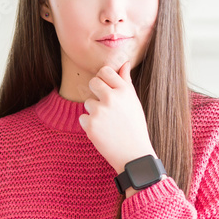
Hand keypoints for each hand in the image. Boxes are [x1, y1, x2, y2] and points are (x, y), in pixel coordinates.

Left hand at [77, 60, 156, 175]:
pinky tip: (103, 132)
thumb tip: (124, 63)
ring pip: (88, 102)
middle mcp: (112, 98)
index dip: (103, 79)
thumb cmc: (135, 127)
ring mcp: (100, 111)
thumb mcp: (134, 102)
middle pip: (92, 82)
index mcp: (124, 91)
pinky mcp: (90, 125)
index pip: (105, 71)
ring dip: (94, 112)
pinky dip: (90, 125)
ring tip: (108, 124)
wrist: (133, 155)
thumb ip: (125, 82)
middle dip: (96, 92)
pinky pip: (83, 118)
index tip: (106, 88)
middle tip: (105, 106)